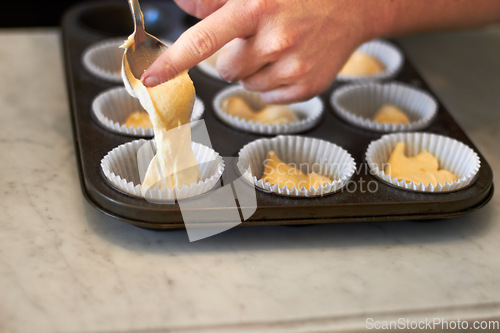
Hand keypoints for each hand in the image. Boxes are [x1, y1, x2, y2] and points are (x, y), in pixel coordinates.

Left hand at [141, 0, 376, 102]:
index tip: (152, 77)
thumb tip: (184, 6)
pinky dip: (272, 82)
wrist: (355, 6)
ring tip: (279, 46)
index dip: (174, 61)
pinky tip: (290, 60)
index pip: (204, 39)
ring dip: (254, 70)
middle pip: (224, 70)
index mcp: (257, 7)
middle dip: (233, 57)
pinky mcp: (307, 86)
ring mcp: (294, 67)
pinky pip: (268, 96)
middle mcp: (275, 39)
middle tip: (258, 37)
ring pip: (245, 85)